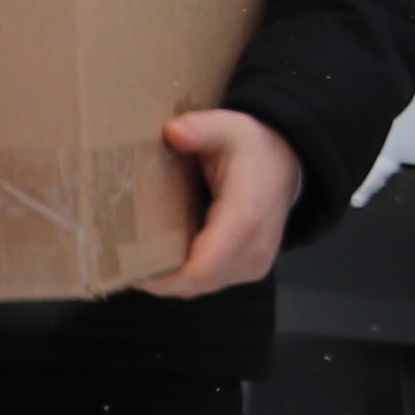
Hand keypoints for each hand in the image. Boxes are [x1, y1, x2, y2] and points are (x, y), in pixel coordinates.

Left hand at [142, 106, 306, 297]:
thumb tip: (171, 132)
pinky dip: (188, 274)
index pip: (200, 270)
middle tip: (127, 258)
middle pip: (196, 284)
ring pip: (202, 287)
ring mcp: (255, 265)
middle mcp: (252, 251)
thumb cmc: (253, 146)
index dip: (163, 278)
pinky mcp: (252, 269)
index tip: (131, 267)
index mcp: (244, 220)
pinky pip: (212, 282)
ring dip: (173, 276)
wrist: (287, 161)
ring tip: (144, 253)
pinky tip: (170, 251)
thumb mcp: (228, 127)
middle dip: (160, 277)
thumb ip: (201, 128)